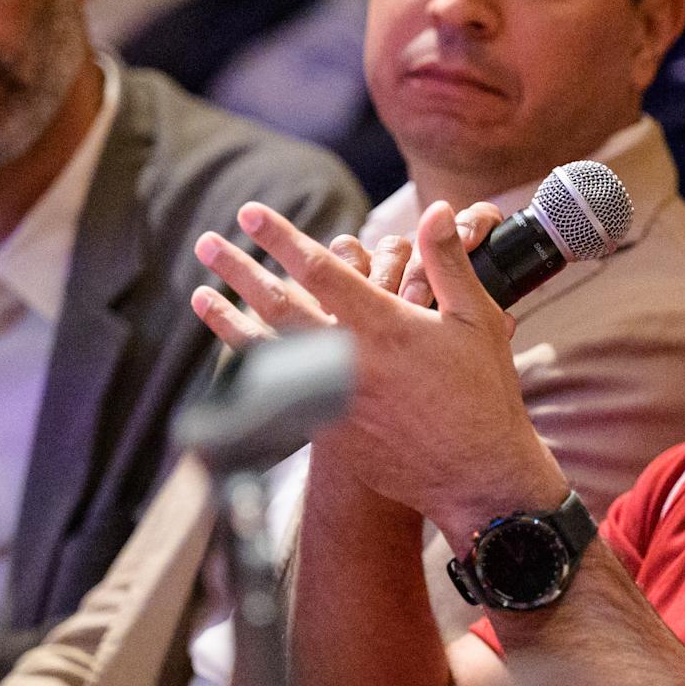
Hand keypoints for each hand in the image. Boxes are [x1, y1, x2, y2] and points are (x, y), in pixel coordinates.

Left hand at [226, 199, 564, 532]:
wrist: (475, 476)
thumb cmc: (483, 394)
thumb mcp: (477, 319)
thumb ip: (448, 262)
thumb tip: (434, 209)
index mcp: (384, 326)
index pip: (320, 270)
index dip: (280, 238)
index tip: (250, 215)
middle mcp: (348, 361)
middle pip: (278, 306)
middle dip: (239, 271)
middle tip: (207, 244)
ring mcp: (332, 399)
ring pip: (268, 352)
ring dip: (229, 320)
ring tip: (201, 295)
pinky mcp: (329, 431)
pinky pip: (280, 394)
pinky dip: (254, 370)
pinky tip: (239, 355)